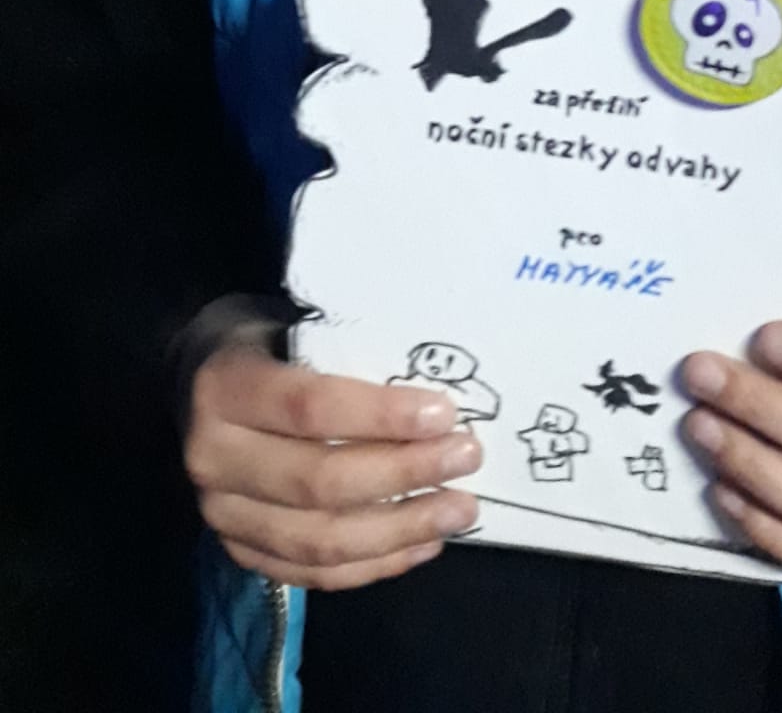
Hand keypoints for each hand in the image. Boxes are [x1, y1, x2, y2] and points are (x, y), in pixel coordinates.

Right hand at [184, 339, 480, 589]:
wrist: (198, 383)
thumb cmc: (268, 343)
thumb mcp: (294, 326)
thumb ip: (348, 354)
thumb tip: (435, 396)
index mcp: (225, 390)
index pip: (310, 409)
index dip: (380, 416)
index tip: (444, 413)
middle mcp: (213, 458)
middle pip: (319, 482)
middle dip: (404, 473)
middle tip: (466, 458)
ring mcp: (223, 514)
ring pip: (320, 540)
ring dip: (400, 530)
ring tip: (459, 510)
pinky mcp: (240, 551)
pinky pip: (313, 573)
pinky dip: (375, 564)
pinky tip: (424, 544)